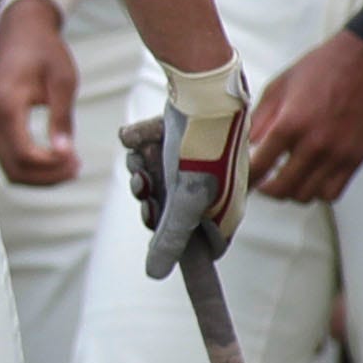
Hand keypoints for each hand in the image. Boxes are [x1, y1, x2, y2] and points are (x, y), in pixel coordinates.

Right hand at [0, 0, 82, 184]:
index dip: (53, 165)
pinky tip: (55, 156)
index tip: (78, 158)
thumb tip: (65, 153)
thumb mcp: (62, 81)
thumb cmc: (44, 51)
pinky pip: (10, 156)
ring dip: (41, 175)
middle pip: (16, 168)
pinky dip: (32, 165)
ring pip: (11, 167)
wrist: (21, 31)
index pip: (25, 153)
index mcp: (8, 105)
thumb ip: (62, 118)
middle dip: (49, 176)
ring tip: (70, 163)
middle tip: (77, 165)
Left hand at [126, 55, 249, 276]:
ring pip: (158, 180)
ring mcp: (196, 162)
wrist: (204, 87)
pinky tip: (137, 138)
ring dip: (143, 171)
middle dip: (151, 197)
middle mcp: (213, 188)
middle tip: (144, 183)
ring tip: (141, 160)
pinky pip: (152, 151)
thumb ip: (171, 236)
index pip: (198, 242)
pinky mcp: (180, 139)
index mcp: (225, 209)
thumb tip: (155, 274)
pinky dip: (141, 145)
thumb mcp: (185, 197)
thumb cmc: (201, 147)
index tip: (155, 218)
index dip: (172, 236)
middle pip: (171, 210)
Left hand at [247, 30, 362, 203]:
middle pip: (283, 188)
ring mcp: (337, 155)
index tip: (242, 179)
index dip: (247, 177)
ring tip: (284, 181)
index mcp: (290, 124)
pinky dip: (317, 192)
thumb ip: (260, 119)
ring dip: (292, 193)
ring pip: (308, 195)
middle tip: (261, 184)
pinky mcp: (355, 159)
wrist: (360, 64)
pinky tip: (309, 179)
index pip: (260, 165)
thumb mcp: (277, 88)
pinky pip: (333, 191)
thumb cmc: (320, 70)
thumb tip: (247, 143)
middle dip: (267, 190)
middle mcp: (314, 144)